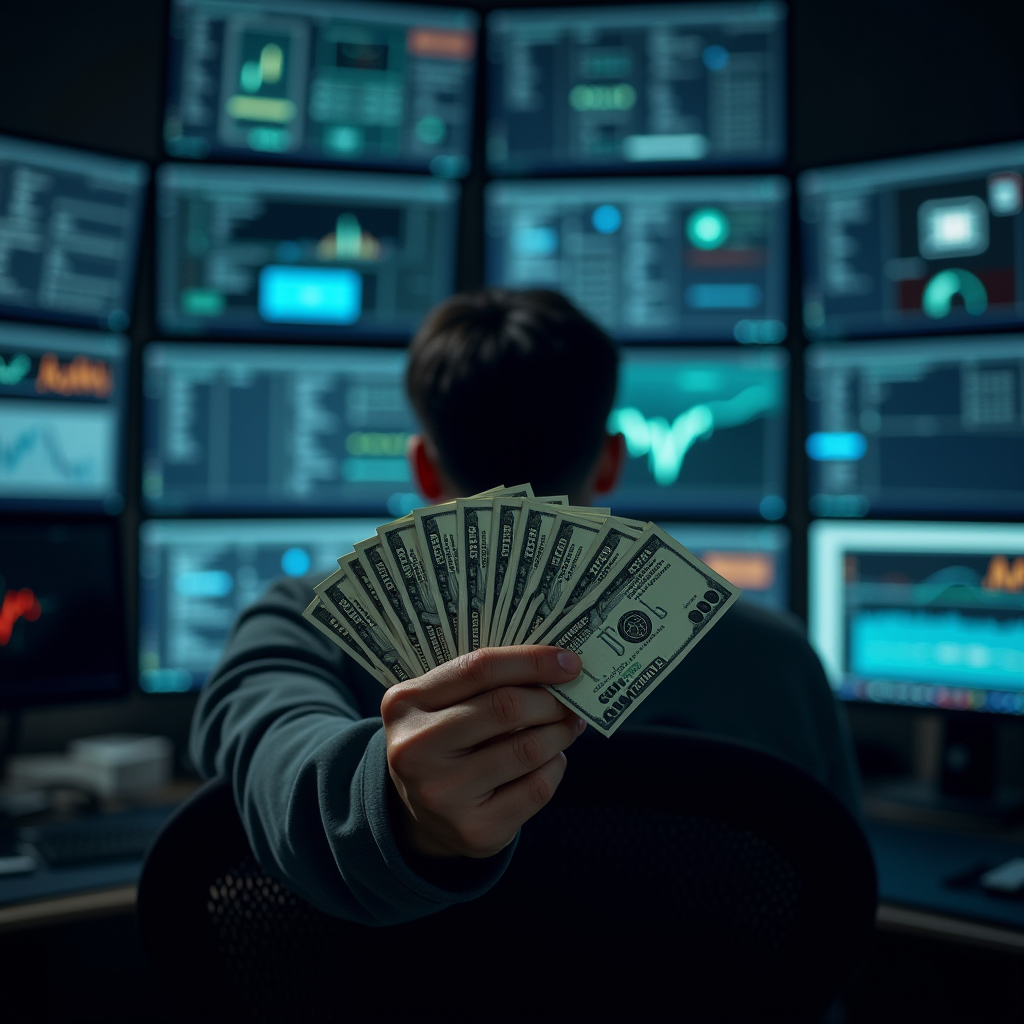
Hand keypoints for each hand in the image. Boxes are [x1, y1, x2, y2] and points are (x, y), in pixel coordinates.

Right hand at [380, 646, 586, 859]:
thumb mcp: (443, 704)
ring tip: (566, 727)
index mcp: (405, 704)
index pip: (479, 669)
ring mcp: (443, 794)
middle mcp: (415, 749)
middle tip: (569, 702)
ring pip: (527, 749)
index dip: (532, 661)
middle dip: (551, 701)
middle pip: (506, 708)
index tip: (569, 661)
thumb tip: (560, 668)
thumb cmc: (444, 741)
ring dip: (560, 733)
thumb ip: (488, 683)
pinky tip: (550, 760)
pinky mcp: (474, 829)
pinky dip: (555, 767)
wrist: (423, 816)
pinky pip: (537, 788)